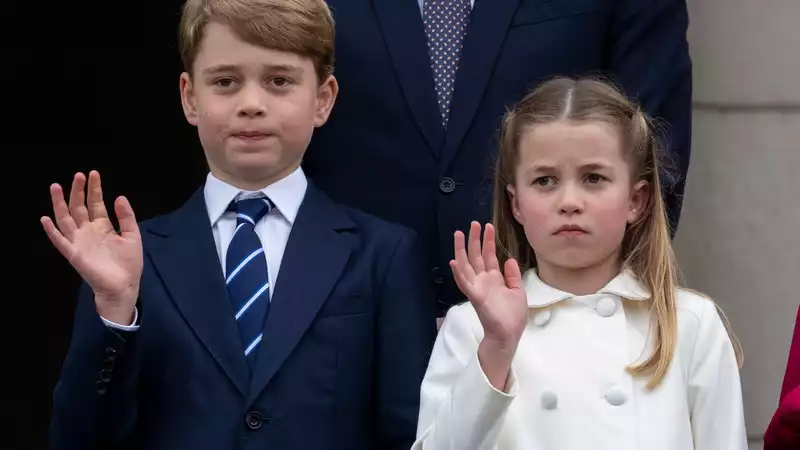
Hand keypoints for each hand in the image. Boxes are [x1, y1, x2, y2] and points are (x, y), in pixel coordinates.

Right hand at [41, 171, 142, 323]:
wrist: (123, 286)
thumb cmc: (129, 263)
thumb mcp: (132, 236)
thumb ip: (127, 217)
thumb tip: (120, 197)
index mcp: (103, 226)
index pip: (95, 203)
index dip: (94, 189)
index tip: (93, 174)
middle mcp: (88, 231)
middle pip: (79, 207)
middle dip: (78, 191)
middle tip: (78, 175)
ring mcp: (79, 242)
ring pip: (66, 219)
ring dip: (60, 204)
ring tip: (56, 187)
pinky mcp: (73, 254)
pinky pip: (59, 241)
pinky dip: (51, 231)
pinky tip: (45, 219)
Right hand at [450, 222, 527, 390]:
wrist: (509, 334)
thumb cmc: (513, 316)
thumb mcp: (517, 291)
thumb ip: (513, 276)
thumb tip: (509, 259)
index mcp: (493, 279)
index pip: (489, 255)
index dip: (488, 241)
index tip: (488, 226)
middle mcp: (483, 280)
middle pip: (476, 256)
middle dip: (474, 239)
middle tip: (473, 223)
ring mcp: (477, 287)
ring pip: (466, 265)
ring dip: (461, 250)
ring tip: (459, 234)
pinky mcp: (475, 296)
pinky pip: (465, 283)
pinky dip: (458, 273)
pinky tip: (454, 261)